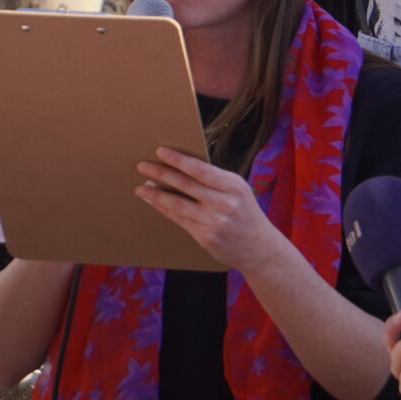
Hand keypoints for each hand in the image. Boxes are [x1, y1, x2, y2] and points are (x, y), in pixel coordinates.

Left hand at [136, 146, 284, 271]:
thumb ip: (215, 180)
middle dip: (161, 173)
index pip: (200, 169)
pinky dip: (164, 209)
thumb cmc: (245, 213)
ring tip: (141, 187)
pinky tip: (154, 202)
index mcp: (233, 186)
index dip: (178, 160)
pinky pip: (180, 219)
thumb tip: (182, 167)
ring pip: (178, 204)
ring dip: (156, 194)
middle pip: (185, 184)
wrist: (259, 247)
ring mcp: (215, 221)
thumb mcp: (238, 191)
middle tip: (142, 166)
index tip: (160, 152)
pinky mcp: (206, 237)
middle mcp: (224, 203)